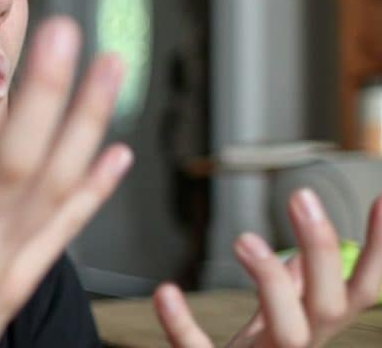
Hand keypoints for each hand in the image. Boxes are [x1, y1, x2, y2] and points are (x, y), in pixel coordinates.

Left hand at [154, 191, 381, 346]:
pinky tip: (165, 292)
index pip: (363, 290)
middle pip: (330, 306)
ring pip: (288, 333)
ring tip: (245, 239)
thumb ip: (291, 292)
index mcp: (314, 331)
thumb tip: (300, 253)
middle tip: (300, 195)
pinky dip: (183, 326)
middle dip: (322, 250)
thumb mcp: (276, 327)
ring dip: (270, 284)